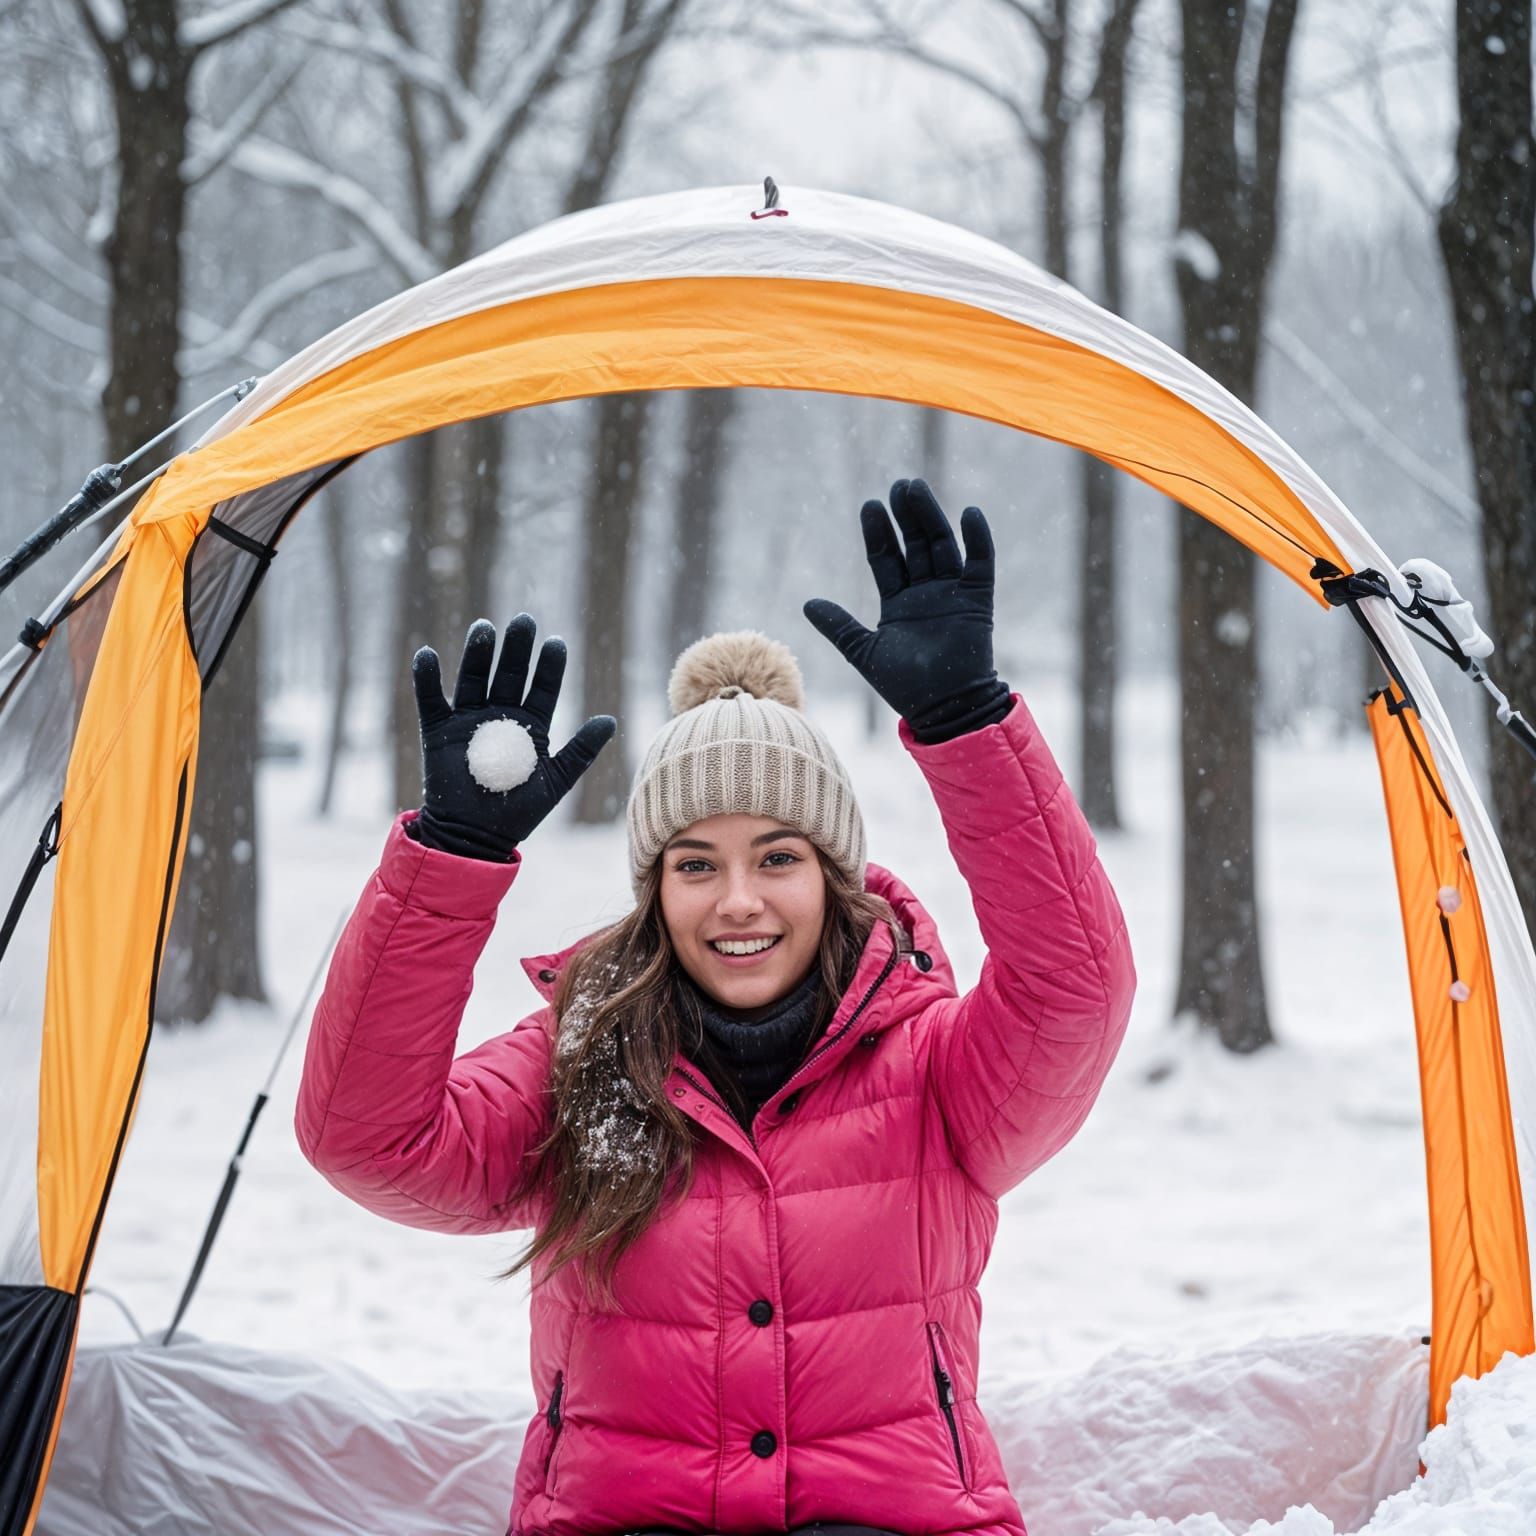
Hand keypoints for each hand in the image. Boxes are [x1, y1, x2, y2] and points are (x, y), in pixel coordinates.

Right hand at [411, 615, 615, 860]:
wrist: (474, 838)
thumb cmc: (519, 812)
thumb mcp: (556, 781)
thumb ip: (581, 751)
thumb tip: (610, 719)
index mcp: (530, 725)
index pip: (543, 688)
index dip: (549, 667)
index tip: (556, 643)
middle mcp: (500, 716)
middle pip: (509, 674)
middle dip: (516, 649)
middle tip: (523, 621)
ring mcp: (468, 721)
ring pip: (473, 678)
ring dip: (477, 654)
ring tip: (484, 629)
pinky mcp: (438, 732)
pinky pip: (431, 700)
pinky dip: (427, 678)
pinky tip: (426, 655)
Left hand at [804, 478, 1011, 743]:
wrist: (943, 710)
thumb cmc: (905, 687)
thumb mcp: (863, 652)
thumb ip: (839, 626)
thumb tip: (807, 603)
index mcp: (899, 603)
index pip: (887, 559)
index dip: (878, 533)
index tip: (870, 506)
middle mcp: (925, 594)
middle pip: (915, 545)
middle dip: (905, 516)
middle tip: (897, 486)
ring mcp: (952, 595)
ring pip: (943, 546)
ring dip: (931, 517)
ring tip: (916, 489)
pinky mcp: (977, 602)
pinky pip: (981, 564)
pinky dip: (978, 540)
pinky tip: (969, 513)